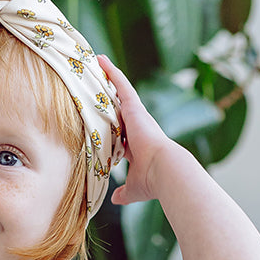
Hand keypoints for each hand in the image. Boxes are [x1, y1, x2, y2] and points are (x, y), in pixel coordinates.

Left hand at [98, 55, 171, 204]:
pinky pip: (120, 84)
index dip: (112, 127)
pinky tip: (101, 60)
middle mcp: (137, 127)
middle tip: (96, 82)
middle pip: (118, 108)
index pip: (120, 133)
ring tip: (95, 62)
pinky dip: (111, 72)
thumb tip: (115, 199)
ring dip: (108, 77)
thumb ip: (123, 192)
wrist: (164, 171)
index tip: (104, 122)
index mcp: (136, 146)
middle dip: (109, 97)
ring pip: (118, 91)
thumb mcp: (133, 188)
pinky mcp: (134, 107)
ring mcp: (136, 116)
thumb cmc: (151, 181)